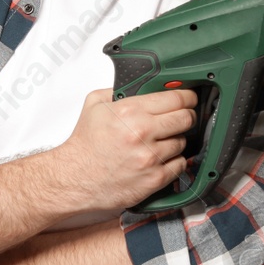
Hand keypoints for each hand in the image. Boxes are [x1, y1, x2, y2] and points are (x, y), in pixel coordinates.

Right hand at [44, 87, 196, 212]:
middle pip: (186, 118)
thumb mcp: (94, 105)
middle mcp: (143, 133)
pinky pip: (180, 165)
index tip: (188, 99)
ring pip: (184, 142)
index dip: (187, 97)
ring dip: (177, 140)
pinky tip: (161, 159)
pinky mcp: (154, 179)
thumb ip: (118, 90)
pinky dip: (174, 161)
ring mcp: (151, 157)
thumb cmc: (85, 145)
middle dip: (186, 116)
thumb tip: (140, 85)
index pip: (177, 98)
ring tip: (162, 141)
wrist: (75, 178)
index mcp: (130, 111)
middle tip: (181, 118)